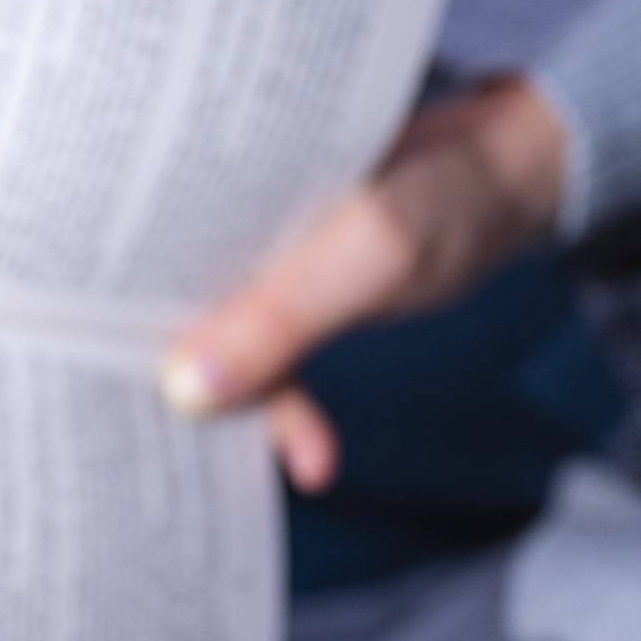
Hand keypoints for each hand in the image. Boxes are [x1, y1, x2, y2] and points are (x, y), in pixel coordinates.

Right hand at [159, 76, 567, 493]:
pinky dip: (284, 402)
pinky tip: (312, 455)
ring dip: (249, 407)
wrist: (523, 173)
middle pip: (166, 310)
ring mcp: (259, 255)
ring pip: (220, 340)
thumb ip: (282, 317)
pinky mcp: (296, 288)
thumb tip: (183, 391)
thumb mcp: (371, 257)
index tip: (118, 410)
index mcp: (217, 185)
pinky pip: (265, 351)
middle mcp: (225, 219)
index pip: (137, 264)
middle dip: (182, 388)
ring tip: (301, 461)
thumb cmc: (452, 193)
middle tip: (201, 467)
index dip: (117, 333)